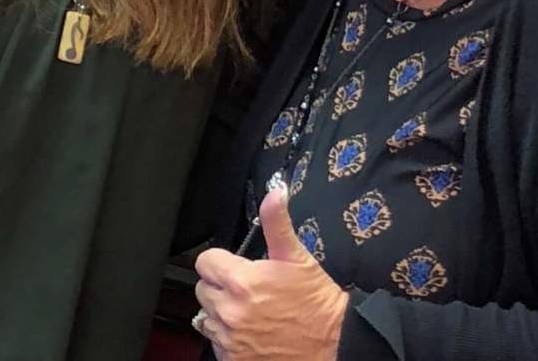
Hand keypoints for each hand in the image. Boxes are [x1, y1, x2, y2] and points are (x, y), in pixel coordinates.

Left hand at [192, 187, 347, 360]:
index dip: (221, 261)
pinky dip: (228, 338)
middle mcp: (230, 311)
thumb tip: (275, 193)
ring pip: (207, 316)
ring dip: (223, 312)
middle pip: (204, 288)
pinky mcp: (233, 358)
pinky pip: (216, 342)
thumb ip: (277, 223)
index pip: (205, 262)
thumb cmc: (316, 302)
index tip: (235, 266)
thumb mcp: (297, 257)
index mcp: (241, 281)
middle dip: (221, 286)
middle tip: (247, 289)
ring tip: (251, 311)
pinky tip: (251, 331)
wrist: (333, 344)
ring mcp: (230, 338)